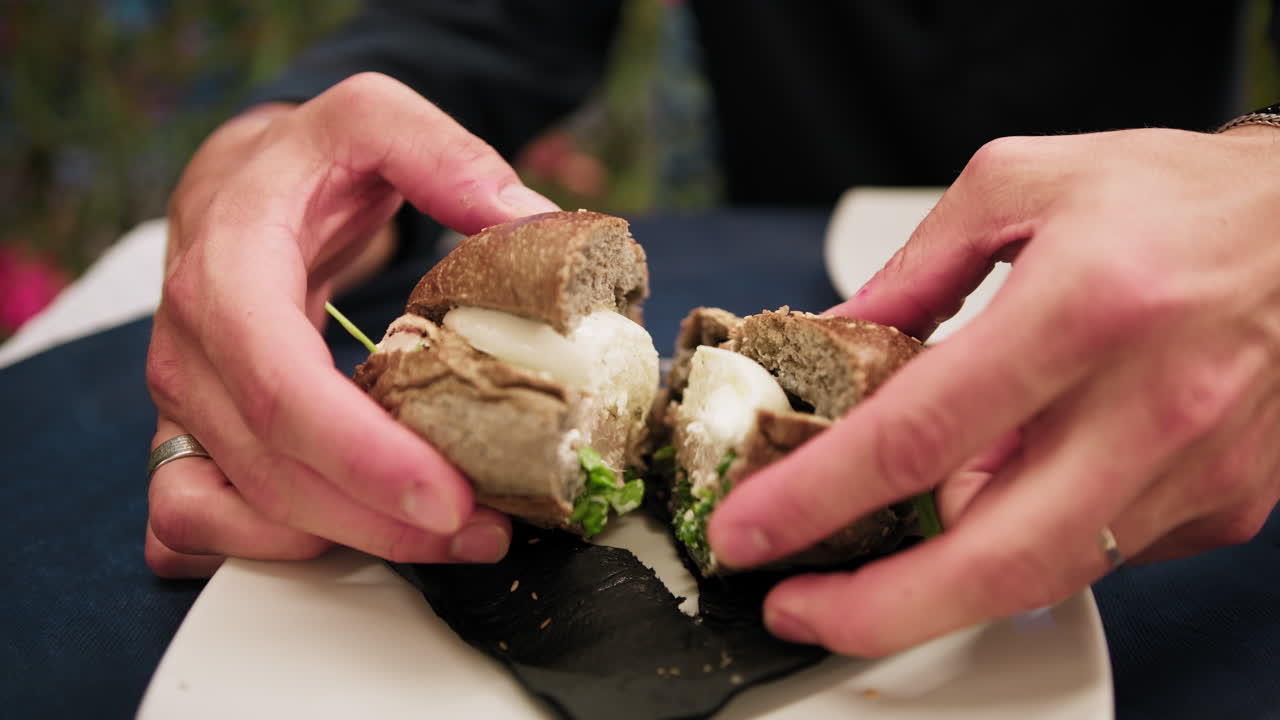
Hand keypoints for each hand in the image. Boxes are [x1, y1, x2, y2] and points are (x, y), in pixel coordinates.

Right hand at [145, 73, 558, 577]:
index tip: (450, 498)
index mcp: (228, 271)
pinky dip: (267, 550)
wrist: (237, 188)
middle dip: (382, 520)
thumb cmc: (307, 164)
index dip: (362, 456)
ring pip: (236, 512)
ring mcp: (177, 402)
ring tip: (447, 538)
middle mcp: (189, 349)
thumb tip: (528, 224)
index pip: (281, 386)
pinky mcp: (185, 436)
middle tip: (484, 532)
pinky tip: (352, 535)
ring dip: (344, 542)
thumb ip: (445, 155)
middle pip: (273, 469)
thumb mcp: (371, 121)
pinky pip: (192, 525)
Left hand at [707, 125, 1279, 654]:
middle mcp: (1151, 402)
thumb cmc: (1177, 196)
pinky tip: (988, 515)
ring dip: (939, 588)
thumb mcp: (1020, 186)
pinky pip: (1100, 556)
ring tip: (868, 568)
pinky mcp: (1224, 504)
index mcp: (1085, 306)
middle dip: (874, 610)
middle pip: (993, 560)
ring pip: (1046, 577)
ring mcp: (1197, 468)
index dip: (817, 498)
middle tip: (797, 608)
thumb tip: (835, 337)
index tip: (751, 531)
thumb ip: (915, 270)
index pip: (920, 434)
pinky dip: (1024, 548)